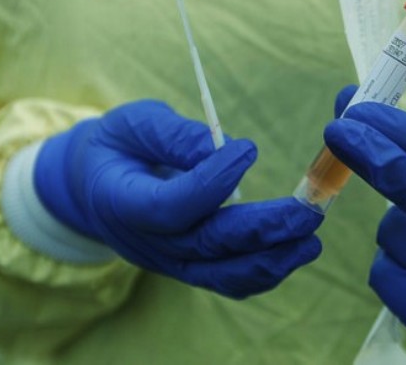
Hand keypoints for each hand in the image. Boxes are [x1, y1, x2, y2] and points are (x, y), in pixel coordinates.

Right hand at [34, 100, 322, 298]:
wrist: (94, 188)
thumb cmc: (118, 147)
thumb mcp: (132, 124)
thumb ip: (171, 135)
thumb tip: (220, 149)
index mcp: (123, 203)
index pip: (171, 207)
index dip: (210, 182)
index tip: (248, 150)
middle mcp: (147, 243)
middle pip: (209, 246)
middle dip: (264, 230)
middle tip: (307, 212)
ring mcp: (169, 262)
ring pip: (224, 275)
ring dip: (273, 260)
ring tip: (311, 239)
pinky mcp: (189, 269)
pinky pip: (228, 280)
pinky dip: (264, 271)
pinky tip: (294, 251)